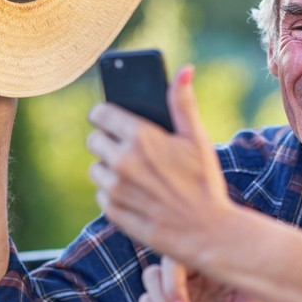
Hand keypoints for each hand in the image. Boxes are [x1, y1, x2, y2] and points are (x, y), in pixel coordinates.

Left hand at [87, 65, 232, 263]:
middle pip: (94, 140)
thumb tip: (184, 69)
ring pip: (95, 168)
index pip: (101, 114)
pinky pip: (102, 193)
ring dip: (110, 168)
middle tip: (129, 148)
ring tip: (137, 174)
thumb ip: (183, 103)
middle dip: (108, 141)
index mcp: (141, 138)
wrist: (207, 232)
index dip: (106, 114)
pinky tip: (138, 194)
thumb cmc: (206, 183)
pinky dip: (115, 192)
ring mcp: (116, 188)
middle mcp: (123, 161)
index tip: (112, 117)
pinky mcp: (113, 211)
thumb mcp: (198, 139)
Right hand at [139, 255, 267, 301]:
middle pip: (166, 260)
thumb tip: (235, 252)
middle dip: (168, 289)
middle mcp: (196, 272)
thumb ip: (244, 276)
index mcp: (215, 265)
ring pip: (151, 276)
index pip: (190, 248)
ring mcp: (180, 289)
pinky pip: (145, 301)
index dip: (180, 271)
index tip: (187, 300)